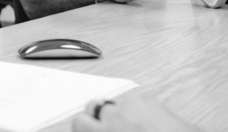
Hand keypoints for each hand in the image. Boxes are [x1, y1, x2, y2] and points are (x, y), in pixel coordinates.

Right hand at [72, 95, 200, 131]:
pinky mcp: (148, 99)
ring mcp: (132, 104)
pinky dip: (136, 110)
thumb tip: (93, 128)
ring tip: (129, 127)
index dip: (82, 126)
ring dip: (118, 114)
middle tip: (105, 127)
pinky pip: (134, 101)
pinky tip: (145, 123)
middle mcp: (116, 114)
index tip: (85, 129)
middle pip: (93, 106)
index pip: (79, 121)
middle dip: (98, 117)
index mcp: (105, 130)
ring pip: (114, 103)